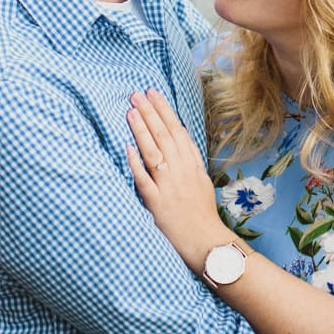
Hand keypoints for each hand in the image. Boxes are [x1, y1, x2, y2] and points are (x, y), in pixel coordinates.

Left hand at [126, 90, 234, 270]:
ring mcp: (169, 185)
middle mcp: (181, 171)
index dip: (164, 110)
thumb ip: (188, 159)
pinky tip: (127, 148)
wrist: (205, 240)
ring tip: (130, 111)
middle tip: (136, 94)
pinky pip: (144, 180)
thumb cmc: (201, 212)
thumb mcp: (200, 179)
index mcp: (192, 164)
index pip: (176, 130)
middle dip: (149, 112)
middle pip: (163, 136)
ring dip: (141, 130)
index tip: (153, 93)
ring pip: (153, 152)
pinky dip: (136, 163)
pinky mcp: (157, 202)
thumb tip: (177, 137)